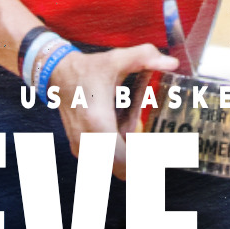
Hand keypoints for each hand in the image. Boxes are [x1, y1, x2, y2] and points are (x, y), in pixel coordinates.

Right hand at [48, 44, 177, 178]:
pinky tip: (120, 128)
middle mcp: (88, 141)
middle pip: (122, 171)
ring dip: (128, 155)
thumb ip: (145, 57)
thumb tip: (171, 63)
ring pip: (114, 166)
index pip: (124, 162)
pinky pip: (104, 160)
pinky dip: (117, 151)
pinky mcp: (80, 150)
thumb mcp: (117, 59)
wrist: (57, 75)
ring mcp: (82, 148)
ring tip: (132, 130)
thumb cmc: (87, 70)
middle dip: (141, 162)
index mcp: (98, 123)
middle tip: (156, 147)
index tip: (161, 157)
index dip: (145, 166)